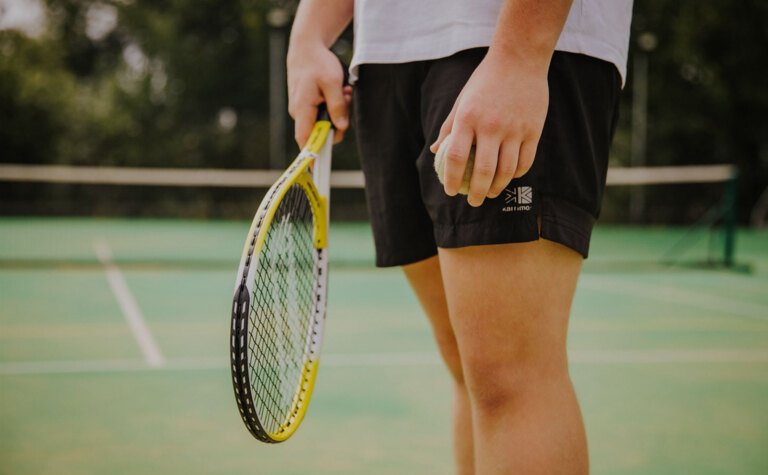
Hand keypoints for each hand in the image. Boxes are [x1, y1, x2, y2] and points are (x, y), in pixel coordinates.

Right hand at [287, 44, 351, 145]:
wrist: (305, 48)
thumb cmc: (317, 63)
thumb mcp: (332, 82)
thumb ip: (338, 106)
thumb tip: (341, 128)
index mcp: (302, 108)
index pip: (305, 139)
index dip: (311, 155)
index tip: (317, 168)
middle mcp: (299, 112)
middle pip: (319, 132)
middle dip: (336, 123)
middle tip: (346, 102)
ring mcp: (302, 109)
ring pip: (323, 121)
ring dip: (337, 112)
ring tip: (343, 92)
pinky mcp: (306, 105)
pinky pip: (321, 113)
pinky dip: (332, 105)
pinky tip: (338, 91)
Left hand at [430, 52, 548, 206]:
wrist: (519, 59)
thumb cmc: (485, 81)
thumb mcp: (462, 100)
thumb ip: (450, 127)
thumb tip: (436, 152)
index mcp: (468, 118)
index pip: (457, 158)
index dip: (451, 179)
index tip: (449, 190)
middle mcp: (491, 125)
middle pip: (484, 171)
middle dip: (476, 193)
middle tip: (472, 201)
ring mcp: (514, 128)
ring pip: (506, 170)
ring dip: (497, 188)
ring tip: (490, 194)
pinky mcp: (533, 129)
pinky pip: (525, 161)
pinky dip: (516, 174)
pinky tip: (509, 178)